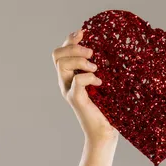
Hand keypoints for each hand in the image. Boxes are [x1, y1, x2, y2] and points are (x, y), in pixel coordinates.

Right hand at [52, 29, 118, 144]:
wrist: (105, 132)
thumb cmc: (107, 107)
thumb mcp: (103, 81)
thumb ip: (99, 66)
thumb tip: (108, 46)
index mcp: (70, 75)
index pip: (60, 51)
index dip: (69, 40)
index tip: (83, 33)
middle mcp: (65, 82)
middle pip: (57, 55)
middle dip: (74, 47)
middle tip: (92, 53)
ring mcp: (69, 90)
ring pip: (62, 65)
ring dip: (80, 60)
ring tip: (96, 67)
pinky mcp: (77, 100)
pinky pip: (77, 81)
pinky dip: (88, 77)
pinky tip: (99, 82)